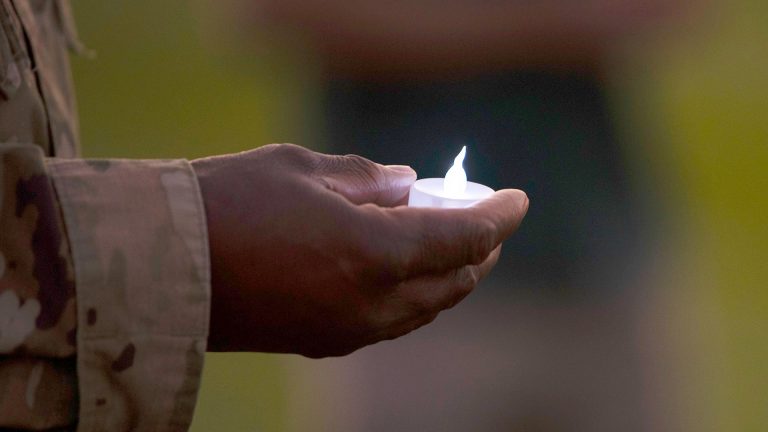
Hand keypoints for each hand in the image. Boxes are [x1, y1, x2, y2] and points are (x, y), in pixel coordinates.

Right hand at [192, 144, 527, 356]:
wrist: (162, 266)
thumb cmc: (230, 202)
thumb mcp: (303, 167)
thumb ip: (367, 178)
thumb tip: (406, 185)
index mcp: (376, 251)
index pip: (463, 237)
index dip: (498, 217)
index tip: (517, 200)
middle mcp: (373, 300)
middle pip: (452, 280)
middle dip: (479, 250)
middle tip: (486, 223)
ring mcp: (348, 328)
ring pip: (425, 309)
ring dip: (449, 278)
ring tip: (454, 249)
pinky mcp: (321, 342)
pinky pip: (390, 323)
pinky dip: (413, 297)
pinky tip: (405, 276)